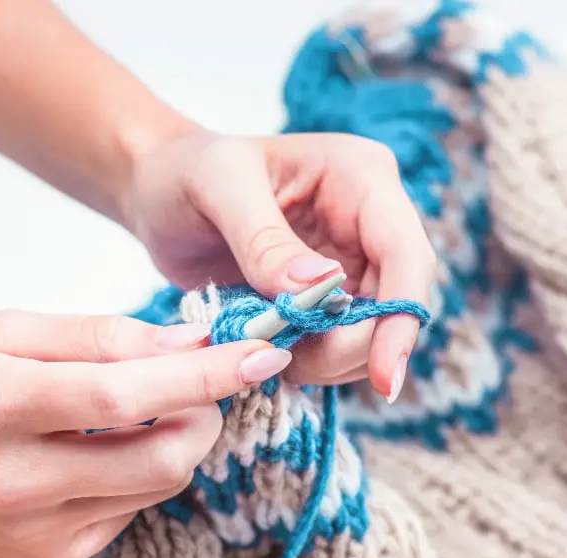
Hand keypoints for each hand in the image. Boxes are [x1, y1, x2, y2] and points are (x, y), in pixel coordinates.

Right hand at [0, 310, 290, 557]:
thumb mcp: (4, 333)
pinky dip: (145, 470)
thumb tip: (189, 342)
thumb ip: (98, 335)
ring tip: (153, 407)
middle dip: (209, 412)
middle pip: (161, 454)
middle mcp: (15, 478)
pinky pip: (135, 508)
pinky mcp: (53, 556)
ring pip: (160, 483)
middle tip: (205, 382)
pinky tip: (109, 449)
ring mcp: (36, 530)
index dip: (206, 376)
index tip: (265, 353)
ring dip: (182, 438)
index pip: (124, 394)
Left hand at [124, 132, 435, 399]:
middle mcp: (369, 221)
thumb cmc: (186, 172)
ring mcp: (353, 262)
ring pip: (373, 333)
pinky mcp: (330, 298)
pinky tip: (267, 349)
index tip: (383, 376)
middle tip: (293, 365)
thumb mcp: (217, 188)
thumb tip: (320, 286)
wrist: (161, 192)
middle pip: (397, 303)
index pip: (406, 254)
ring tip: (266, 348)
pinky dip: (309, 361)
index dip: (401, 318)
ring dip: (329, 360)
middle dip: (355, 347)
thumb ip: (265, 239)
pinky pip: (339, 344)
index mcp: (361, 177)